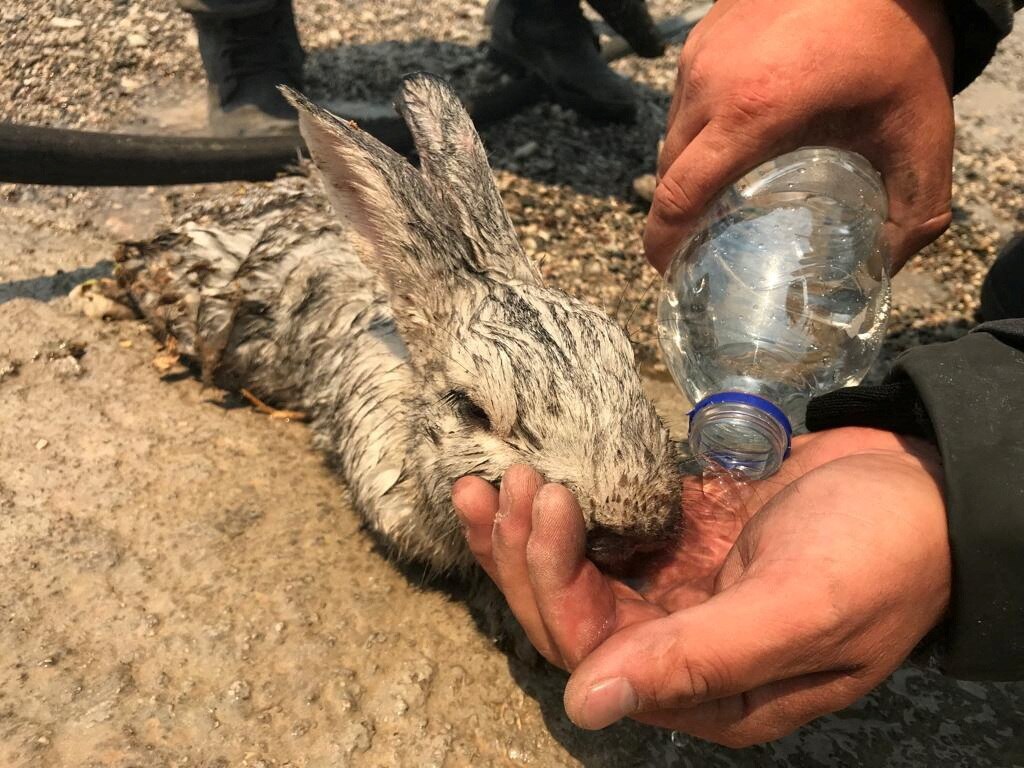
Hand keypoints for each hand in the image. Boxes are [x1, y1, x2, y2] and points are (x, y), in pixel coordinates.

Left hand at [452, 428, 950, 745]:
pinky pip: (605, 532)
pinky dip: (567, 507)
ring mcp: (680, 590)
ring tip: (490, 478)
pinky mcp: (681, 540)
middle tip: (504, 480)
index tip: (545, 501)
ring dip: (528, 531)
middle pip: (570, 614)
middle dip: (526, 553)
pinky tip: (535, 470)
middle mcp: (683, 648)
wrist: (926, 485)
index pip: (595, 652)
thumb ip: (699, 660)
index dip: (552, 583)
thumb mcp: (798, 610)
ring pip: (577, 574)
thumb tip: (587, 706)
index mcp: (710, 690)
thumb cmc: (879, 553)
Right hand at [644, 0, 954, 274]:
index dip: (664, 243)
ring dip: (687, 171)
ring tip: (719, 193)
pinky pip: (683, 101)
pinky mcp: (700, 37)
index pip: (679, 195)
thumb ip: (914, 210)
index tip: (669, 269)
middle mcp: (711, 83)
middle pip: (667, 173)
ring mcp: (700, 56)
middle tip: (699, 243)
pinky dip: (698, 130)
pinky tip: (733, 138)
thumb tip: (888, 266)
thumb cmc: (898, 40)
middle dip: (675, 216)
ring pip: (671, 136)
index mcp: (752, 113)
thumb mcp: (920, 130)